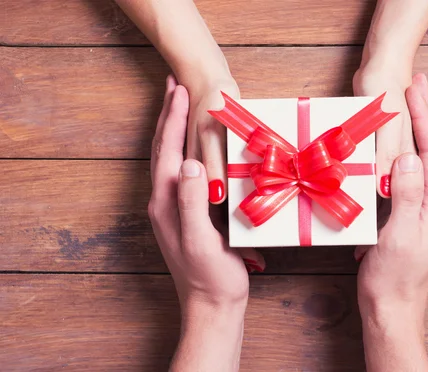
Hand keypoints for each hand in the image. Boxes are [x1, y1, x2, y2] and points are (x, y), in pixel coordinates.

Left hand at [148, 76, 264, 370]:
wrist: (210, 306)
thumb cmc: (211, 276)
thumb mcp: (203, 240)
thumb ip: (193, 202)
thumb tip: (192, 163)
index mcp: (167, 202)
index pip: (170, 151)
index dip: (174, 119)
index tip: (180, 89)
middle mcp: (164, 201)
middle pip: (163, 149)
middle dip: (167, 116)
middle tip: (173, 86)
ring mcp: (173, 209)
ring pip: (170, 159)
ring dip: (173, 130)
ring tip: (178, 107)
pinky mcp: (185, 215)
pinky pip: (181, 172)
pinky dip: (184, 149)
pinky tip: (193, 147)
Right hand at [356, 74, 427, 370]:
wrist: (394, 307)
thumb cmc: (393, 277)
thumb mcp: (400, 236)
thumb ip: (408, 196)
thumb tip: (408, 157)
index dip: (424, 116)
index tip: (414, 88)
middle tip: (419, 85)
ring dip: (423, 129)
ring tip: (414, 106)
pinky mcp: (418, 216)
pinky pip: (420, 173)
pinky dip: (413, 150)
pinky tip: (403, 147)